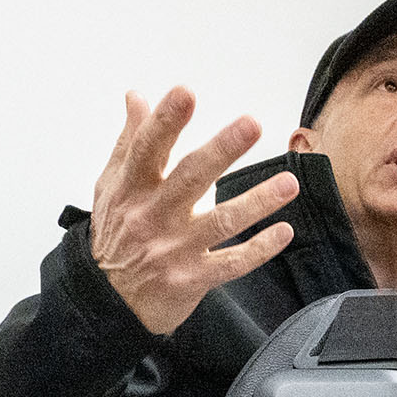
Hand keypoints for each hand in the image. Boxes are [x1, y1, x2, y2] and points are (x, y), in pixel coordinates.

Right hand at [88, 87, 299, 334]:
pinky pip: (232, 263)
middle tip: (252, 124)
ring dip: (257, 201)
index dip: (166, 120)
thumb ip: (129, 142)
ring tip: (289, 183)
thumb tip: (136, 97)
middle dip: (222, 150)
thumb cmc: (115, 236)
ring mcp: (174, 249)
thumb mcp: (111, 187)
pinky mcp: (192, 278)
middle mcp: (153, 216)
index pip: (148, 148)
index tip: (185, 93)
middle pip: (190, 178)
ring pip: (221, 221)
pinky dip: (259, 249)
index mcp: (132, 188)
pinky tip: (283, 231)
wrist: (106, 302)